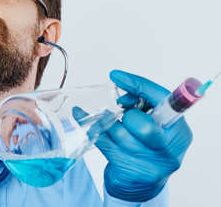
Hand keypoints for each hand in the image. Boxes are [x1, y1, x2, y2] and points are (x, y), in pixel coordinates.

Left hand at [96, 70, 192, 201]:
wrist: (141, 184)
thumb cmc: (147, 146)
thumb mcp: (155, 124)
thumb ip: (144, 107)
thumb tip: (121, 97)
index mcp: (178, 130)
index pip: (161, 100)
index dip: (138, 85)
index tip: (116, 76)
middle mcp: (168, 149)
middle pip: (142, 125)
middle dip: (127, 116)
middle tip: (122, 116)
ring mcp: (148, 163)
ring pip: (119, 134)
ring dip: (108, 123)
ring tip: (105, 121)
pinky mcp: (128, 169)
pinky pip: (103, 142)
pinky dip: (90, 127)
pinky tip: (81, 116)